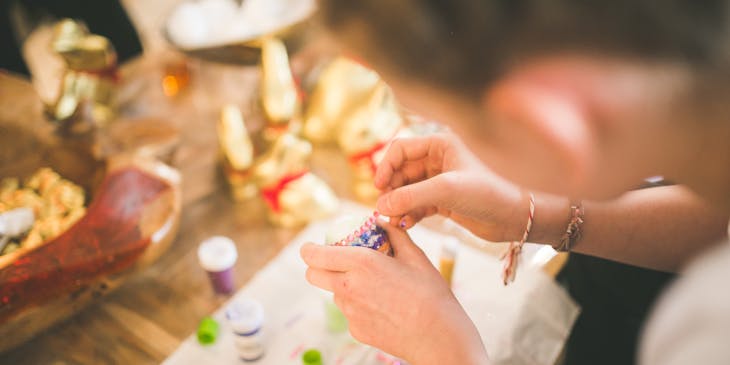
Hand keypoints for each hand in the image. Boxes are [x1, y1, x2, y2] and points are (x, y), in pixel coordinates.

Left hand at [300, 222, 487, 364]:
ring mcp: (350, 312)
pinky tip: (383, 307)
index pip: (315, 255)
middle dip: (317, 266)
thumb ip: (393, 234)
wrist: (438, 336)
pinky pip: (350, 312)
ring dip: (343, 286)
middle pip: (313, 275)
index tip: (313, 247)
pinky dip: (359, 306)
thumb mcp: (415, 255)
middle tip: (335, 263)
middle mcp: (349, 288)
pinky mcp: (356, 330)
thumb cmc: (430, 293)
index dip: (309, 249)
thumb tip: (380, 221)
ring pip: (333, 293)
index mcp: (361, 263)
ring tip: (374, 287)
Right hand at [375, 133, 527, 242]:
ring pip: (407, 190)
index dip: (385, 166)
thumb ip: (410, 196)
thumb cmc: (488, 193)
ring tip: (394, 220)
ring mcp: (441, 181)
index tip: (378, 187)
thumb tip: (380, 205)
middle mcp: (439, 160)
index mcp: (440, 144)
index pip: (401, 149)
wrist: (515, 217)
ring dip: (398, 204)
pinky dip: (409, 213)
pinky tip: (406, 224)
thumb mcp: (446, 190)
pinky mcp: (444, 201)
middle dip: (391, 190)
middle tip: (384, 209)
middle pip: (401, 171)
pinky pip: (417, 204)